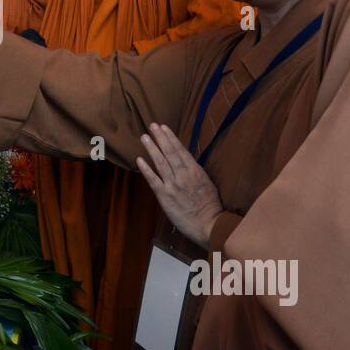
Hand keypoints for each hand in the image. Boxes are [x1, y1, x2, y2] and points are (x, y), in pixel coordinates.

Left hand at [135, 123, 224, 248]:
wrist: (209, 224)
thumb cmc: (210, 206)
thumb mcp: (206, 183)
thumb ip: (195, 172)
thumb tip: (186, 163)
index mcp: (195, 170)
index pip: (180, 150)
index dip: (170, 138)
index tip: (163, 127)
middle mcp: (183, 175)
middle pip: (169, 152)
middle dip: (160, 137)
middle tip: (152, 125)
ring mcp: (173, 185)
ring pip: (160, 162)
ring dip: (151, 148)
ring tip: (144, 137)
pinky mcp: (165, 196)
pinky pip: (153, 180)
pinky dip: (146, 169)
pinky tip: (139, 159)